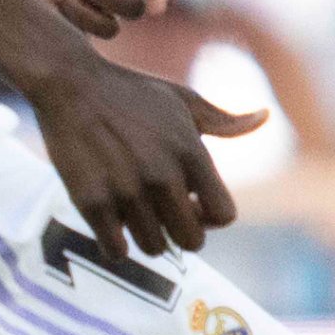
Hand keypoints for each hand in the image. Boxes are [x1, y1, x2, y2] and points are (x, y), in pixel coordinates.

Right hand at [29, 55, 264, 258]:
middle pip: (192, 241)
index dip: (211, 217)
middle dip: (182, 232)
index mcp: (191, 153)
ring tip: (135, 213)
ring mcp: (126, 191)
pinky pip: (116, 251)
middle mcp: (163, 175)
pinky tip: (111, 224)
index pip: (224, 215)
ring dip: (147, 236)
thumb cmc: (131, 93)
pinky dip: (115, 245)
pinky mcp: (91, 202)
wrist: (70, 83)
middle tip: (164, 214)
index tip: (193, 206)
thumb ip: (225, 121)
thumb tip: (264, 117)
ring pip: (154, 248)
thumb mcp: (183, 100)